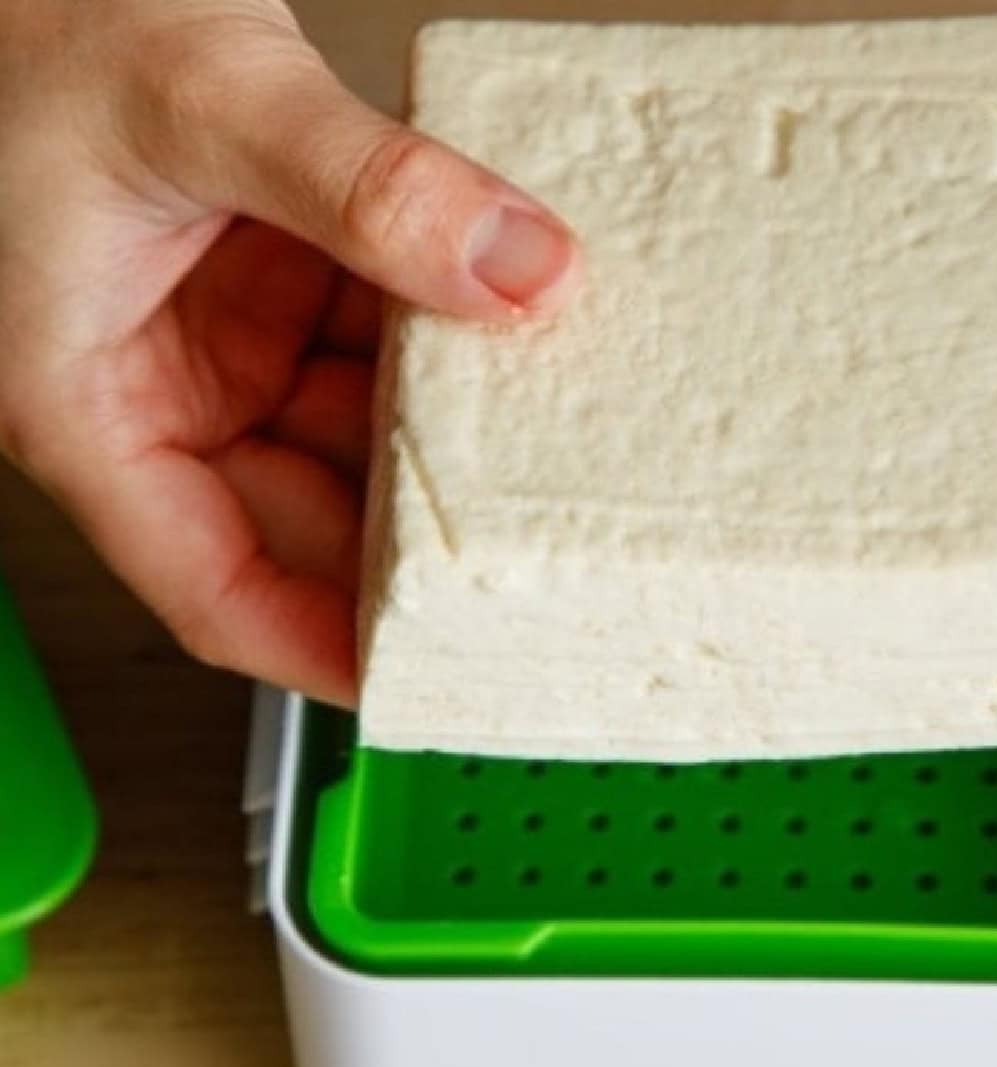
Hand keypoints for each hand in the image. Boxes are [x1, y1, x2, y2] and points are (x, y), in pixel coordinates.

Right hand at [0, 0, 577, 700]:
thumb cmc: (31, 6)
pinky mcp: (265, 281)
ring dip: (446, 432)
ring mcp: (214, 340)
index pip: (218, 594)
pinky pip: (371, 344)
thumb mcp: (203, 94)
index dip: (328, 655)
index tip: (433, 676)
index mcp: (87, 409)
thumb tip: (514, 267)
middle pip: (310, 529)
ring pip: (357, 440)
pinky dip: (440, 336)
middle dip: (419, 539)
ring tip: (552, 438)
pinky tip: (515, 329)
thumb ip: (366, 188)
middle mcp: (153, 393)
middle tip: (541, 558)